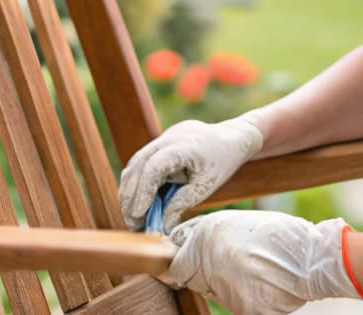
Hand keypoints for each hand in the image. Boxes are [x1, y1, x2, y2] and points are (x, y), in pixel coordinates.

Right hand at [118, 116, 263, 231]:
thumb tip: (162, 225)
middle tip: (131, 223)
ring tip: (132, 216)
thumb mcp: (206, 186)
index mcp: (184, 146)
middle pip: (138, 165)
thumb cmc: (223, 162)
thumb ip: (182, 202)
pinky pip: (142, 160)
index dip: (142, 192)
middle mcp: (169, 137)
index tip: (138, 215)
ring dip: (130, 189)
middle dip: (130, 195)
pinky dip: (137, 181)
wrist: (233, 137)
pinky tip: (138, 201)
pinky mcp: (161, 141)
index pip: (153, 167)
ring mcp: (163, 137)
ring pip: (136, 162)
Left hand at [168, 210, 361, 314]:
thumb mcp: (239, 223)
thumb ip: (210, 237)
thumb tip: (189, 247)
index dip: (189, 264)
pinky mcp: (243, 310)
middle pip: (195, 281)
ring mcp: (224, 289)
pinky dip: (249, 300)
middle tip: (236, 264)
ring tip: (256, 271)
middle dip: (208, 275)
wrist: (312, 256)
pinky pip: (238, 307)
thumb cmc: (280, 235)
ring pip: (217, 294)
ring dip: (229, 286)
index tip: (197, 263)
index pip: (178, 266)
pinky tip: (265, 286)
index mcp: (206, 236)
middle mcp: (209, 262)